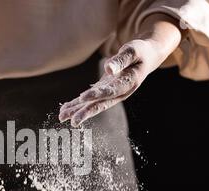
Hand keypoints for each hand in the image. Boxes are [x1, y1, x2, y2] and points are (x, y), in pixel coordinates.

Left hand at [59, 14, 182, 126]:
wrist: (147, 57)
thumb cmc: (140, 51)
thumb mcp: (134, 51)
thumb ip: (122, 60)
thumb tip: (108, 68)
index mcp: (128, 84)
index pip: (110, 91)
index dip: (96, 94)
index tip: (83, 97)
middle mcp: (119, 93)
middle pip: (101, 104)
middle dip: (86, 112)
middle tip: (73, 121)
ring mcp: (111, 94)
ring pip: (93, 104)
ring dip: (78, 111)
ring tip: (62, 117)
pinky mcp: (104, 91)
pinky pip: (90, 100)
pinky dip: (77, 104)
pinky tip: (65, 109)